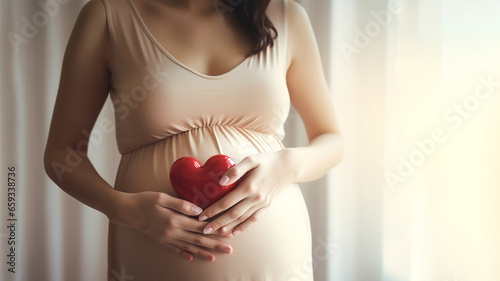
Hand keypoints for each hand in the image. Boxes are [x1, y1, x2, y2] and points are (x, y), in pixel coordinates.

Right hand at [109, 191, 232, 260]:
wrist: (125, 211)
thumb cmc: (144, 200)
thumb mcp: (162, 197)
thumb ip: (181, 204)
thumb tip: (198, 209)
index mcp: (174, 220)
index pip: (200, 226)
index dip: (215, 230)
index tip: (228, 233)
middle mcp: (172, 232)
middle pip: (198, 240)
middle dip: (215, 245)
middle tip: (229, 250)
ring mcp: (166, 238)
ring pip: (189, 247)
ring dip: (203, 252)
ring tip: (215, 257)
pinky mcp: (161, 240)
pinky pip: (175, 249)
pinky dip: (185, 254)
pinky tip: (192, 257)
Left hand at [198, 149, 296, 235]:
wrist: (287, 167)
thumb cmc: (266, 161)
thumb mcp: (251, 160)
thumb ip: (235, 170)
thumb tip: (220, 181)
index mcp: (248, 187)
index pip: (226, 202)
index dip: (213, 210)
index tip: (201, 215)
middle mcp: (255, 198)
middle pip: (232, 214)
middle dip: (217, 224)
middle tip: (203, 230)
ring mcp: (261, 204)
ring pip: (242, 219)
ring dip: (228, 227)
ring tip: (215, 233)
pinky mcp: (266, 206)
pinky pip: (253, 220)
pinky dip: (243, 227)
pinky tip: (234, 232)